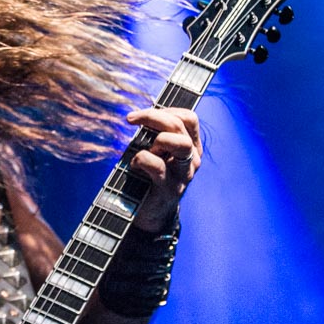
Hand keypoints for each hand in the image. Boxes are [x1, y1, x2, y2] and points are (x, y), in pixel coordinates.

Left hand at [127, 107, 201, 231]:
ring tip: (144, 147)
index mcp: (191, 145)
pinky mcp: (171, 187)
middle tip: (131, 119)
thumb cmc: (149, 175)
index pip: (189, 118)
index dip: (166, 110)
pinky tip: (134, 164)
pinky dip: (142, 159)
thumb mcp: (156, 151)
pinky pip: (158, 165)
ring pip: (180, 143)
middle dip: (154, 117)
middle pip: (181, 125)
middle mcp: (192, 158)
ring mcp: (184, 174)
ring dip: (157, 139)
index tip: (143, 113)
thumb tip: (139, 115)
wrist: (150, 213)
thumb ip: (154, 134)